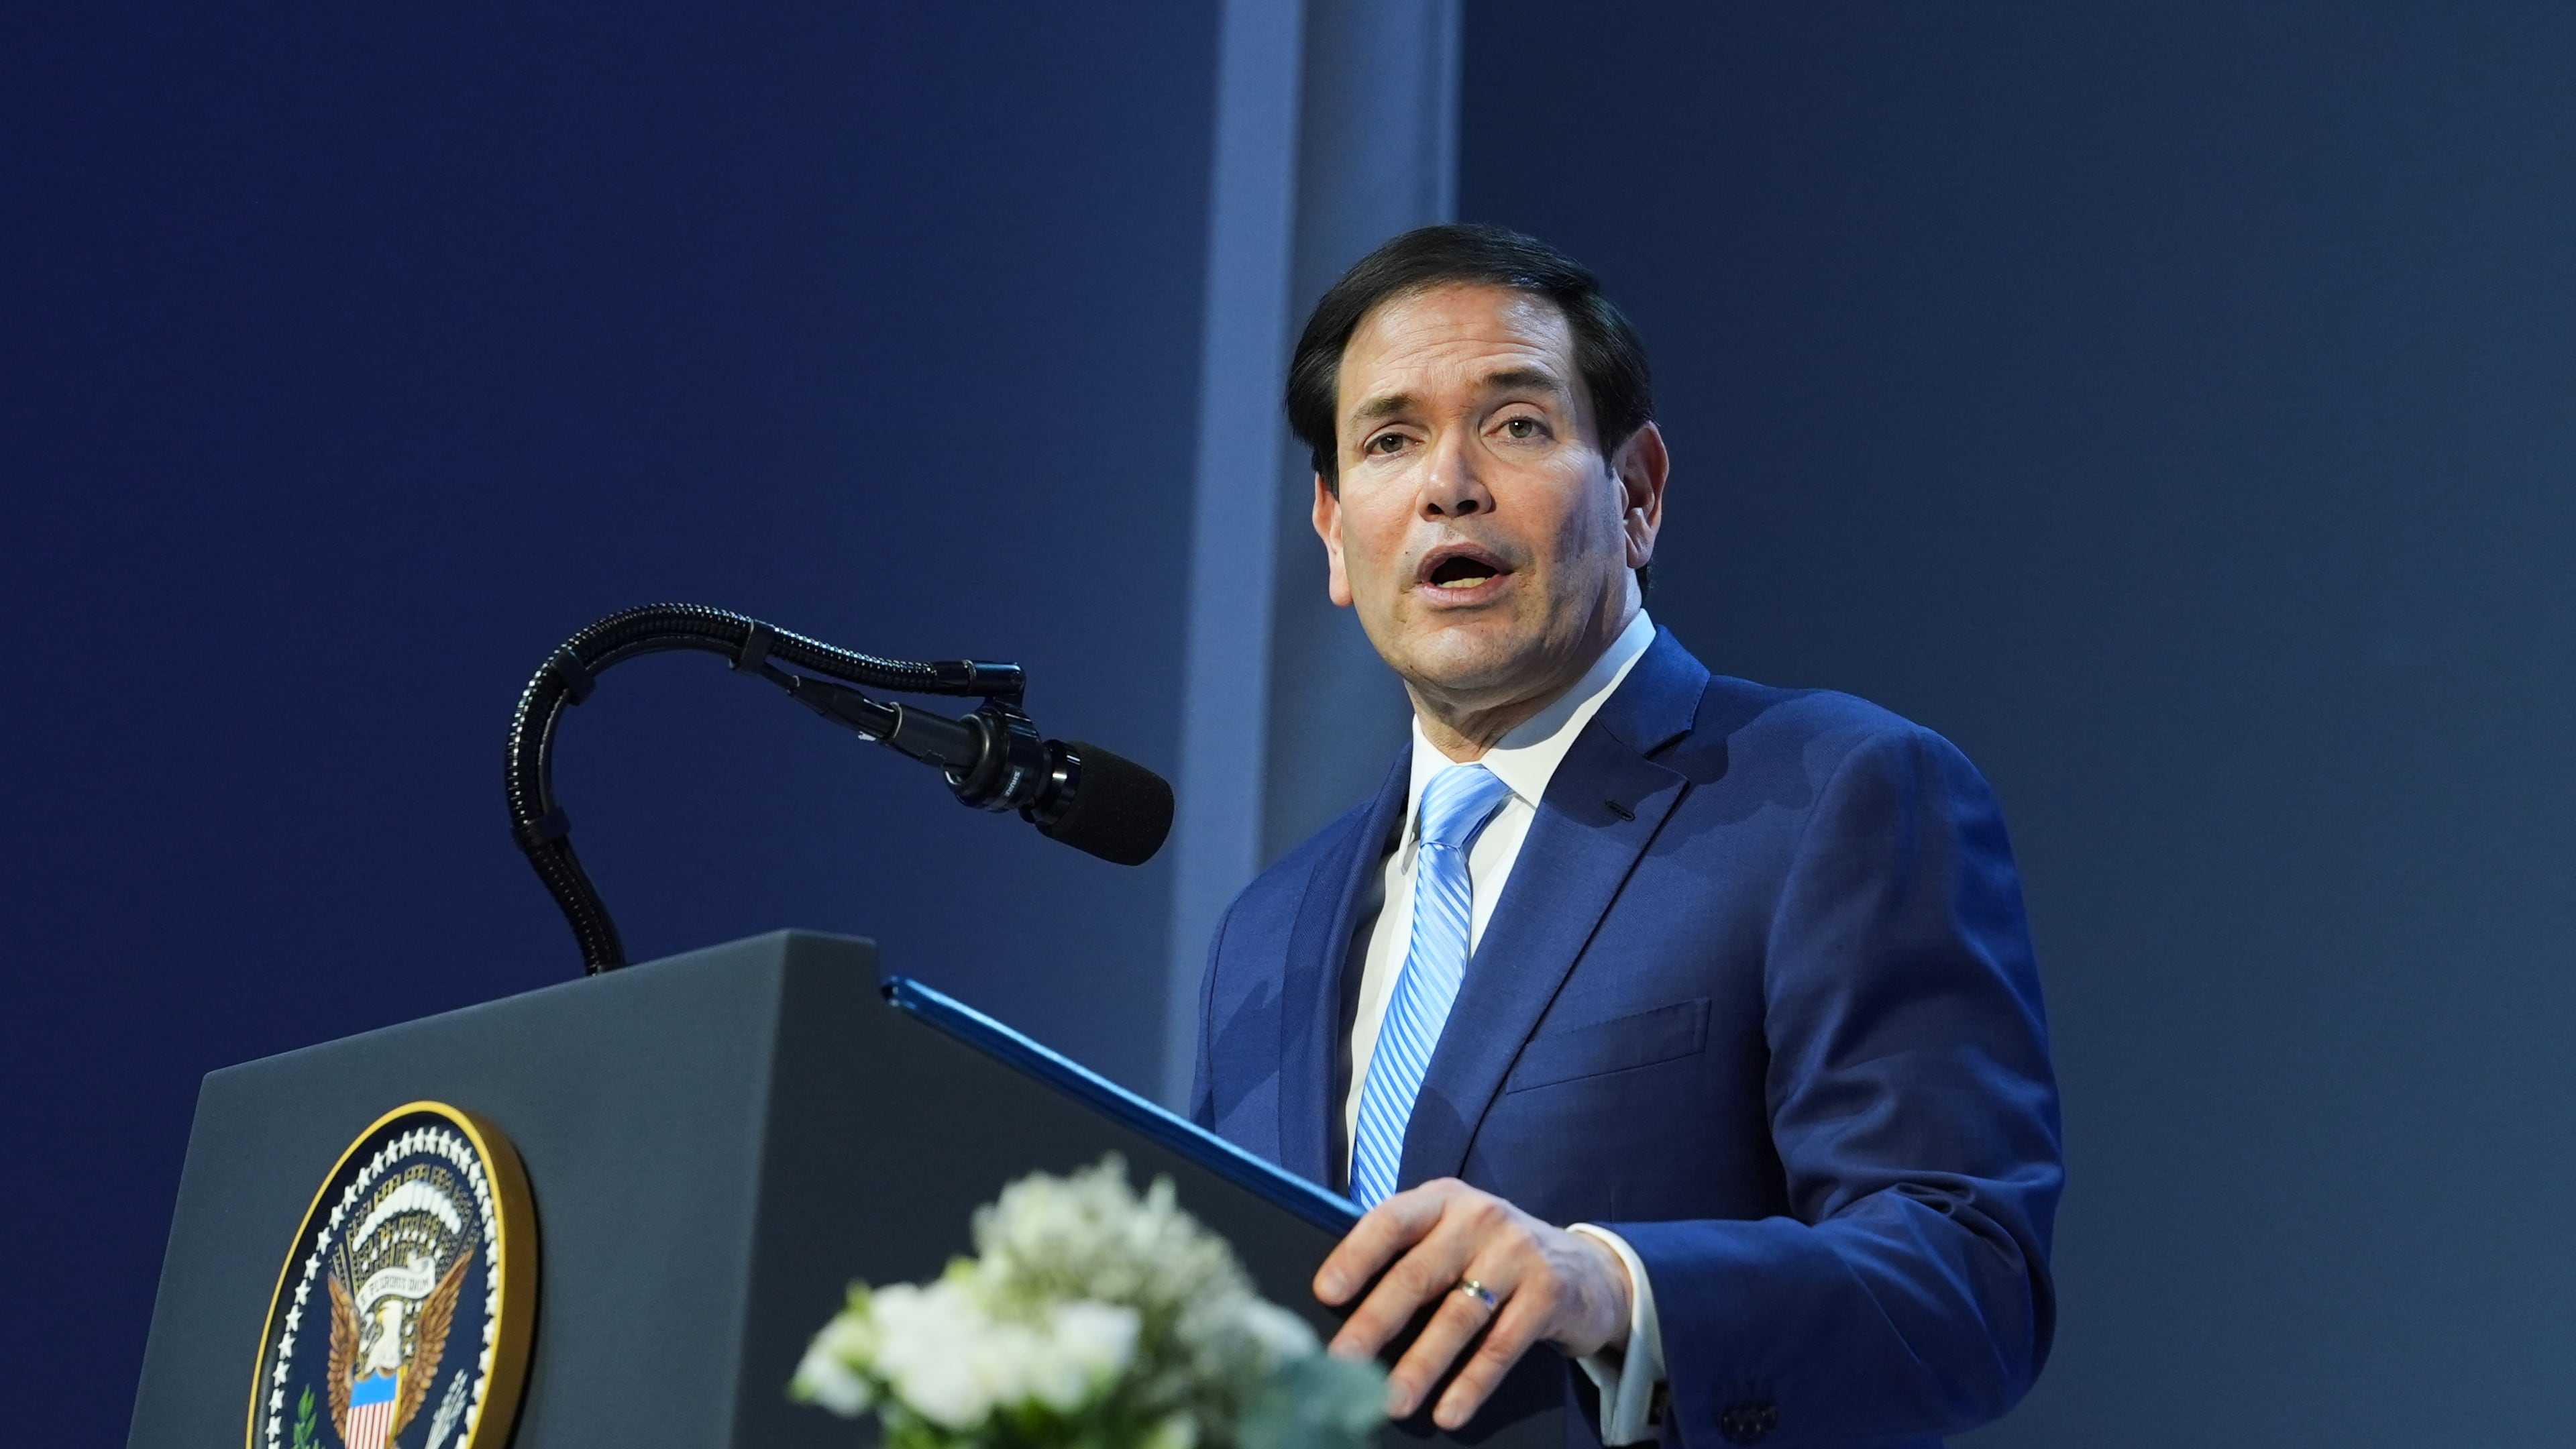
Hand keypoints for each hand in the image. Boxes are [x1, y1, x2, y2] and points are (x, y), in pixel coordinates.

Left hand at [1313, 1178, 1631, 1429]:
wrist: (1587, 1269)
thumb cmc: (1493, 1256)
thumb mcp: (1453, 1235)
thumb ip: (1409, 1255)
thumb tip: (1341, 1312)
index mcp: (1443, 1200)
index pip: (1391, 1221)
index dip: (1357, 1256)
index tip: (1326, 1294)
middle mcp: (1479, 1218)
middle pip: (1419, 1273)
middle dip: (1376, 1321)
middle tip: (1342, 1362)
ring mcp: (1517, 1253)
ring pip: (1458, 1315)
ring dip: (1422, 1364)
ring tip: (1390, 1401)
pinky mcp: (1548, 1293)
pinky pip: (1502, 1345)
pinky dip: (1472, 1383)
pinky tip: (1448, 1412)